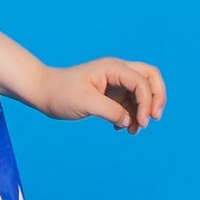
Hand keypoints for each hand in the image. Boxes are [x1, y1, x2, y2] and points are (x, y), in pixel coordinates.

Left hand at [32, 58, 165, 134]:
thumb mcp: (87, 104)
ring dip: (143, 112)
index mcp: (113, 68)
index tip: (142, 122)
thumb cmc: (61, 94)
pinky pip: (130, 103)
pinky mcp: (110, 94)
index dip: (147, 102)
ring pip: (142, 93)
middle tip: (153, 119)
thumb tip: (131, 121)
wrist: (43, 93)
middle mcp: (117, 72)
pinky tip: (122, 128)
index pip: (142, 82)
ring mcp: (115, 82)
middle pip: (150, 78)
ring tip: (134, 131)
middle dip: (156, 98)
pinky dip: (131, 115)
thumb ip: (112, 111)